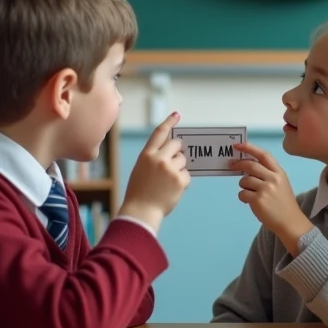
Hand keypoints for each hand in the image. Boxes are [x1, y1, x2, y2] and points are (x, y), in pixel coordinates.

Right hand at [118, 112, 189, 232]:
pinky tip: (172, 189)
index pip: (159, 133)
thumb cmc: (139, 192)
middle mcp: (158, 158)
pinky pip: (187, 175)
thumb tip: (171, 150)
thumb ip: (154, 157)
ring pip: (183, 160)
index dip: (169, 122)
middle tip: (173, 162)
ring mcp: (170, 168)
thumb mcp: (141, 169)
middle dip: (178, 151)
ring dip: (180, 168)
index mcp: (146, 155)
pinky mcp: (179, 179)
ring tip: (168, 181)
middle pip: (177, 144)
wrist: (140, 211)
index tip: (176, 115)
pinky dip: (183, 181)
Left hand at [230, 143, 312, 252]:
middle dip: (238, 164)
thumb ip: (268, 174)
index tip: (238, 145)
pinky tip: (250, 202)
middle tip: (231, 165)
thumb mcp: (281, 184)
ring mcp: (265, 189)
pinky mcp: (258, 200)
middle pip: (251, 165)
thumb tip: (247, 167)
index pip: (264, 155)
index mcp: (279, 173)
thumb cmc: (284, 204)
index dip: (250, 148)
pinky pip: (242, 194)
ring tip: (250, 193)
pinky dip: (243, 197)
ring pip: (244, 180)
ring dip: (243, 185)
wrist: (290, 222)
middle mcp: (273, 179)